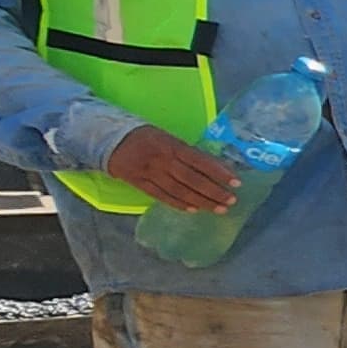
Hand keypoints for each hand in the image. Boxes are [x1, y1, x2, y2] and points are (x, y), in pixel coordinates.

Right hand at [105, 124, 241, 213]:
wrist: (110, 139)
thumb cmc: (146, 137)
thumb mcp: (167, 137)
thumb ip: (187, 152)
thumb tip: (215, 166)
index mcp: (171, 145)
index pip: (200, 161)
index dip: (219, 172)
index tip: (236, 183)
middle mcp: (162, 160)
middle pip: (192, 179)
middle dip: (214, 192)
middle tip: (231, 201)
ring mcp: (150, 173)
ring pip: (179, 191)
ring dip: (201, 201)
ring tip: (218, 209)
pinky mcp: (139, 184)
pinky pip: (161, 196)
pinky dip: (179, 204)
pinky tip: (194, 210)